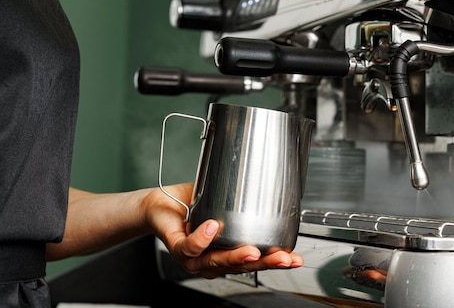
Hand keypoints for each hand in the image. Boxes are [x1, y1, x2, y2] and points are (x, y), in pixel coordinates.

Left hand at [146, 183, 303, 278]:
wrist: (158, 205)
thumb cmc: (189, 207)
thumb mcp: (221, 206)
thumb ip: (242, 206)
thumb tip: (271, 186)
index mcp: (226, 253)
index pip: (254, 261)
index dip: (275, 260)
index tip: (295, 258)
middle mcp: (212, 262)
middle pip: (240, 267)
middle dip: (265, 263)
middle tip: (283, 258)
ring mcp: (194, 258)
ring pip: (216, 261)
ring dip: (236, 256)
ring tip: (253, 250)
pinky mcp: (177, 248)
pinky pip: (190, 247)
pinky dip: (202, 238)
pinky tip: (213, 228)